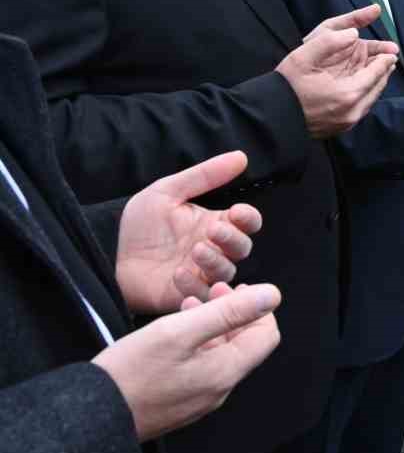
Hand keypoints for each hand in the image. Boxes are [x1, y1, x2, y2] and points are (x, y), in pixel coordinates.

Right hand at [91, 281, 281, 442]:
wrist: (90, 418)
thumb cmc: (131, 372)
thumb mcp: (180, 331)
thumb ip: (229, 312)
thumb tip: (272, 295)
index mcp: (226, 372)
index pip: (266, 336)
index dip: (256, 308)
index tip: (230, 288)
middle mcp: (219, 390)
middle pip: (244, 345)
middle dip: (233, 313)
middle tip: (209, 291)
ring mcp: (199, 401)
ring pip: (220, 355)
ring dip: (212, 327)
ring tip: (188, 305)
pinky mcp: (179, 405)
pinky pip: (200, 370)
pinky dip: (195, 345)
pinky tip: (173, 333)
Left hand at [115, 151, 263, 314]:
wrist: (105, 255)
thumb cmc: (139, 226)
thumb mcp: (167, 191)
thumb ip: (204, 175)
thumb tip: (241, 156)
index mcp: (214, 224)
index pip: (247, 222)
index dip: (248, 218)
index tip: (237, 212)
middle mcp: (214, 249)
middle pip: (242, 247)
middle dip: (233, 238)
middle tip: (212, 231)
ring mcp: (202, 274)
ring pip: (227, 271)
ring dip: (216, 261)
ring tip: (195, 250)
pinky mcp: (187, 295)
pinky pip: (203, 295)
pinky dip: (195, 284)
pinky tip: (178, 273)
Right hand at [277, 7, 398, 137]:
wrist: (271, 117)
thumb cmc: (286, 85)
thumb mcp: (304, 56)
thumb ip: (330, 41)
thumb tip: (354, 33)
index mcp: (347, 93)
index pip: (375, 74)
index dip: (384, 61)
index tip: (391, 52)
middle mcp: (352, 111)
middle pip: (376, 88)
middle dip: (383, 72)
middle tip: (389, 60)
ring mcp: (347, 122)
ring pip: (370, 100)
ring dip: (375, 84)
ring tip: (378, 71)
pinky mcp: (341, 128)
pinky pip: (361, 108)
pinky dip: (366, 95)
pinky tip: (361, 87)